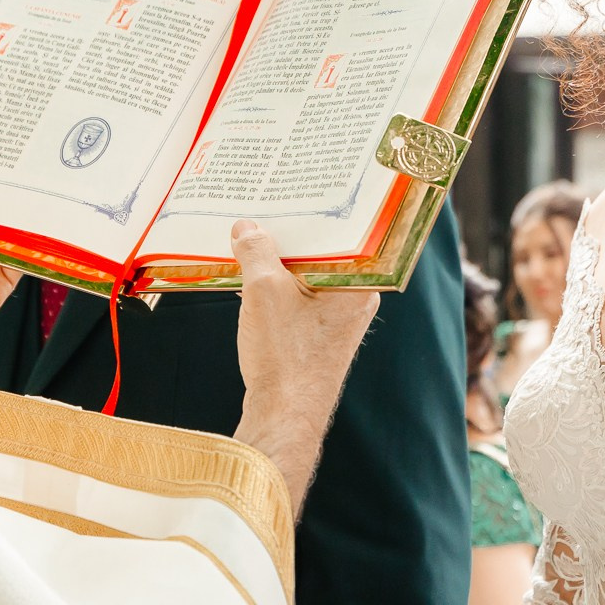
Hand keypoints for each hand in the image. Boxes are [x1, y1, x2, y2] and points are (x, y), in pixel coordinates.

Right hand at [230, 220, 378, 509]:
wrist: (283, 418)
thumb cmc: (284, 356)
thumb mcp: (263, 290)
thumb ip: (256, 250)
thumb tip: (247, 227)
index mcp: (357, 282)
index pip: (342, 231)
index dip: (315, 208)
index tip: (293, 186)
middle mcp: (355, 298)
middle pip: (322, 252)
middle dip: (290, 233)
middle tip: (263, 205)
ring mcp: (337, 320)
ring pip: (306, 276)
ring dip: (278, 261)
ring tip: (248, 236)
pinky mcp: (317, 337)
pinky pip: (297, 298)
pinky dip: (275, 286)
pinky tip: (248, 276)